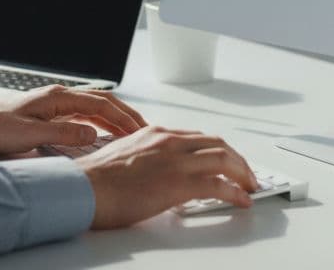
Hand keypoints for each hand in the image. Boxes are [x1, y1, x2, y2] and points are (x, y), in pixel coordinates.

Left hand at [0, 85, 146, 153]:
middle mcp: (59, 96)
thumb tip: (92, 133)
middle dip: (125, 114)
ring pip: (94, 107)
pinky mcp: (49, 113)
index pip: (100, 104)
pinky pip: (83, 114)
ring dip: (114, 118)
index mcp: (57, 98)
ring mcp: (55, 104)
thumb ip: (62, 134)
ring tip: (131, 132)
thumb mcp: (29, 135)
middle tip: (144, 129)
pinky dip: (99, 122)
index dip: (122, 117)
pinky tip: (104, 133)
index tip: (139, 129)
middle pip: (102, 102)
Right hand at [76, 126, 259, 228]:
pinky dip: (236, 193)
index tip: (226, 161)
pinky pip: (219, 185)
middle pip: (218, 144)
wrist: (84, 188)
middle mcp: (169, 141)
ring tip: (250, 186)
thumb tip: (158, 172)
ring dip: (243, 174)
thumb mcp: (125, 155)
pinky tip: (241, 200)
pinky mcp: (178, 183)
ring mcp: (176, 161)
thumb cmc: (96, 179)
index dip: (218, 150)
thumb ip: (147, 157)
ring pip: (224, 159)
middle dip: (237, 159)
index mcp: (156, 133)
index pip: (198, 137)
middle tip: (246, 174)